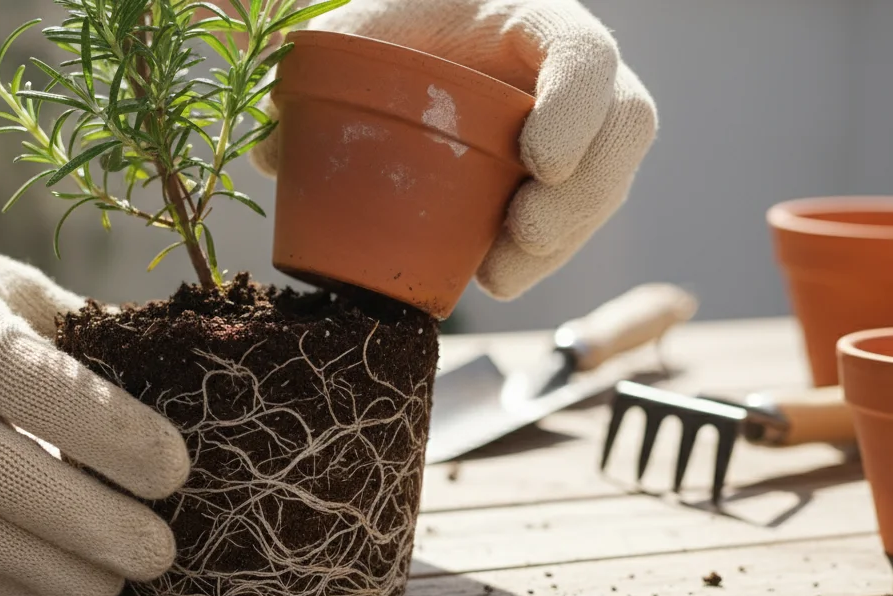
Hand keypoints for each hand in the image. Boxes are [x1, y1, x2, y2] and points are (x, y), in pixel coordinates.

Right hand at [0, 169, 190, 595]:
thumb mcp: (24, 292)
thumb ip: (94, 338)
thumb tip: (191, 378)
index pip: (40, 388)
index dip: (111, 433)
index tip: (177, 468)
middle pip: (2, 476)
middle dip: (89, 524)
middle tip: (161, 553)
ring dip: (51, 569)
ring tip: (118, 586)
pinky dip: (3, 588)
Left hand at [252, 0, 657, 299]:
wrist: (408, 51)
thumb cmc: (386, 34)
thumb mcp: (346, 38)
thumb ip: (306, 78)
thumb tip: (266, 152)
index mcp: (528, 19)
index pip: (584, 49)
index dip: (578, 103)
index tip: (538, 159)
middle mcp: (570, 71)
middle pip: (626, 126)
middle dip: (583, 195)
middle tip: (519, 237)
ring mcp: (579, 124)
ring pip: (607, 183)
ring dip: (561, 240)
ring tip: (495, 272)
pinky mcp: (565, 175)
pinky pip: (576, 218)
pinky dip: (539, 255)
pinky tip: (493, 272)